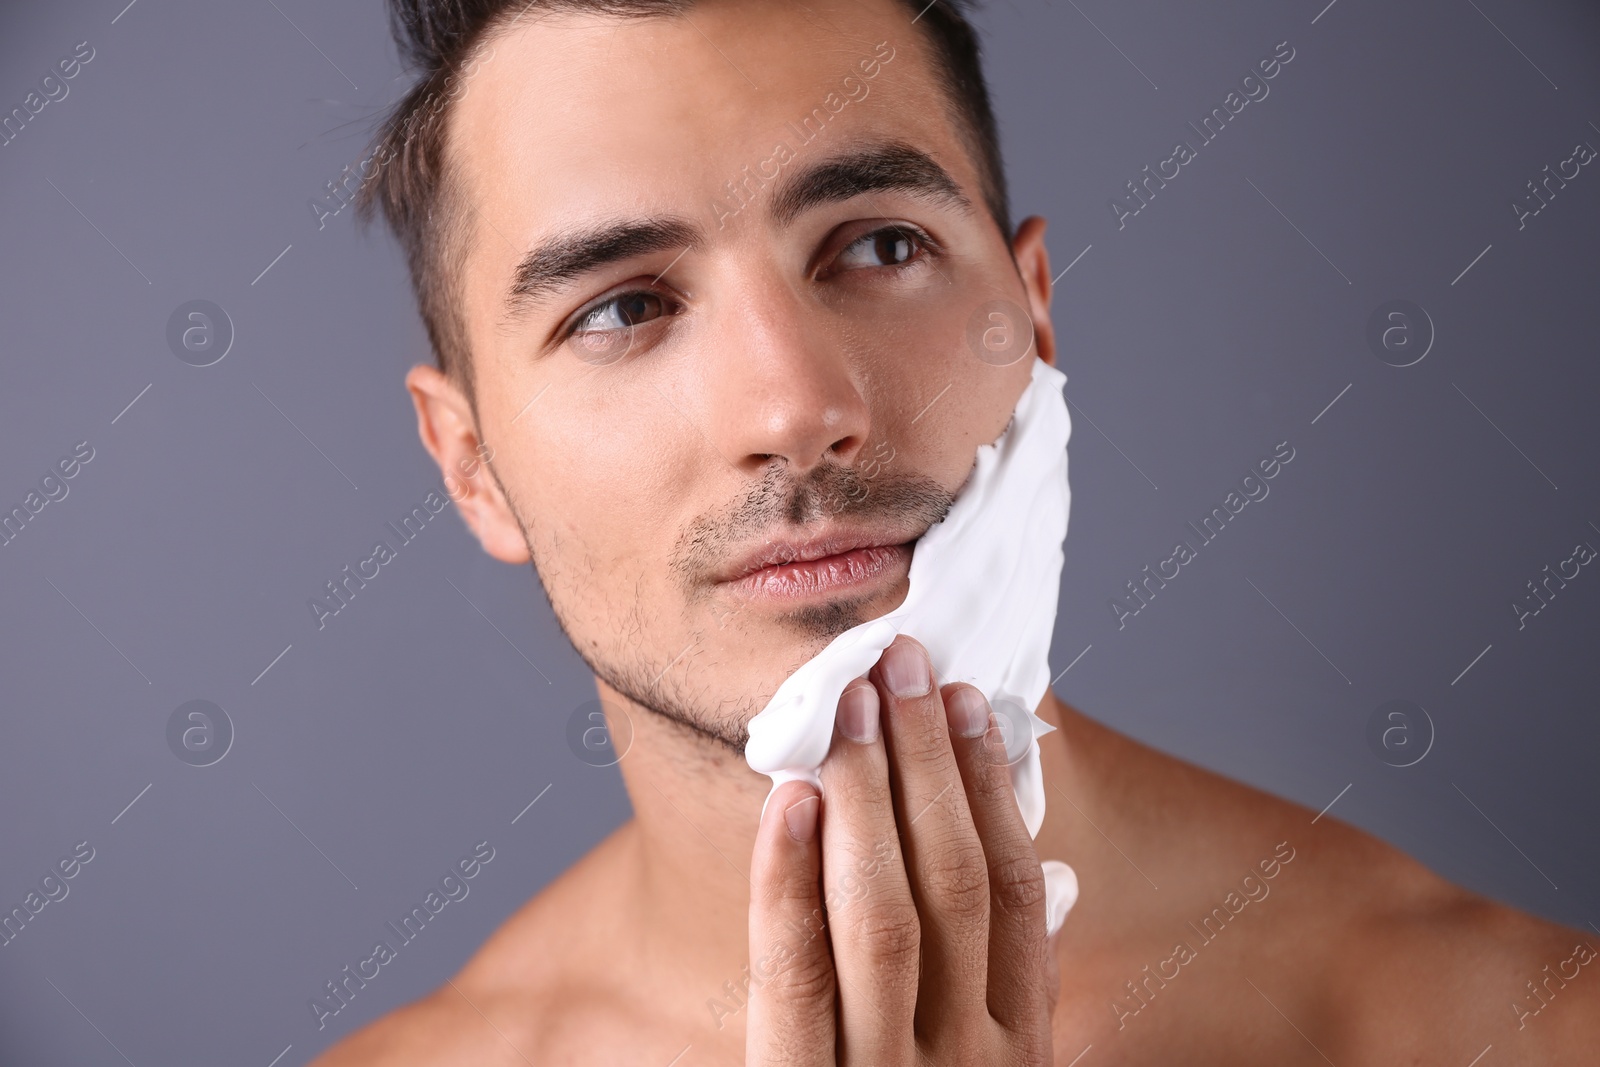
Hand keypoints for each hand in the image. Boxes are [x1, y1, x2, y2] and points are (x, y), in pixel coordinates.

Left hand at [746, 635, 1060, 1064]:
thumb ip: (1016, 986)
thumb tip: (1059, 878)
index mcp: (1019, 1050)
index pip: (1012, 891)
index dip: (991, 784)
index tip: (968, 700)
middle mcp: (964, 1059)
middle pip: (952, 881)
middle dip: (930, 760)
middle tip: (902, 663)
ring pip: (879, 912)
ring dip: (867, 793)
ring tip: (852, 702)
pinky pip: (793, 973)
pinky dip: (788, 879)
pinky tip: (790, 798)